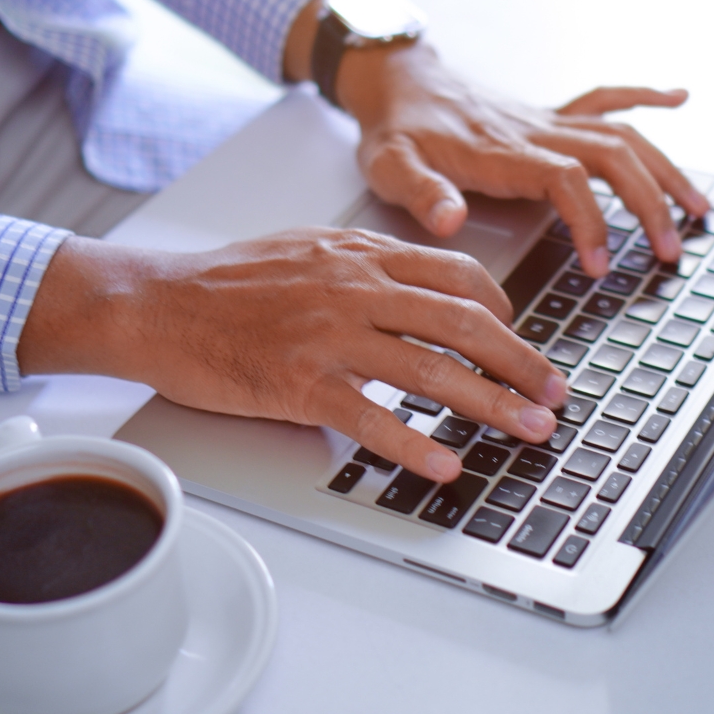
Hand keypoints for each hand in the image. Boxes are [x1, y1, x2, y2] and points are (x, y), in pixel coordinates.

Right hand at [17, 230, 565, 481]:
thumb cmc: (227, 281)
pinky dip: (414, 444)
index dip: (503, 310)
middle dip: (522, 360)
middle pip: (464, 322)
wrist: (157, 303)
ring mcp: (330, 336)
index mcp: (362, 254)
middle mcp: (356, 288)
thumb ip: (365, 263)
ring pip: (431, 369)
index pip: (458, 275)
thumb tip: (414, 285)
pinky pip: (371, 417)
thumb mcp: (307, 248)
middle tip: (556, 393)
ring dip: (491, 403)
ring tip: (530, 429)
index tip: (521, 339)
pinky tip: (445, 465)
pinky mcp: (300, 383)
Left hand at [338, 44, 709, 277]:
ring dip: (664, 168)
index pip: (564, 180)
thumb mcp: (391, 167)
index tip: (600, 265)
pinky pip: (604, 99)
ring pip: (621, 135)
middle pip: (611, 157)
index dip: (590, 220)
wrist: (396, 81)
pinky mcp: (547, 116)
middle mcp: (534, 132)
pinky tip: (678, 99)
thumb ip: (421, 193)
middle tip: (671, 251)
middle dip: (649, 203)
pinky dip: (645, 97)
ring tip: (698, 208)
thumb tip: (449, 220)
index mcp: (500, 152)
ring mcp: (545, 121)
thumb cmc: (395, 128)